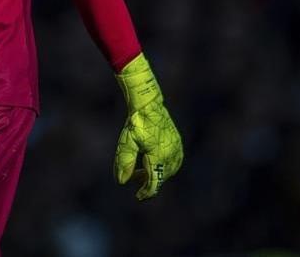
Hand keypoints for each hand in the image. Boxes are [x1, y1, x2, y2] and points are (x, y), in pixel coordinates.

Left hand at [114, 54, 182, 199]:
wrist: (149, 104)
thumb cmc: (136, 123)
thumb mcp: (126, 143)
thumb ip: (124, 163)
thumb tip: (121, 182)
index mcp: (159, 156)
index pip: (154, 182)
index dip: (146, 192)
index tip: (138, 196)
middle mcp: (171, 154)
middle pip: (161, 177)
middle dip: (148, 181)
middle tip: (134, 178)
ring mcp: (176, 149)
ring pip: (168, 170)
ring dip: (156, 174)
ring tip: (141, 171)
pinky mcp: (178, 143)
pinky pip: (174, 162)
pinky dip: (163, 166)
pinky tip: (152, 162)